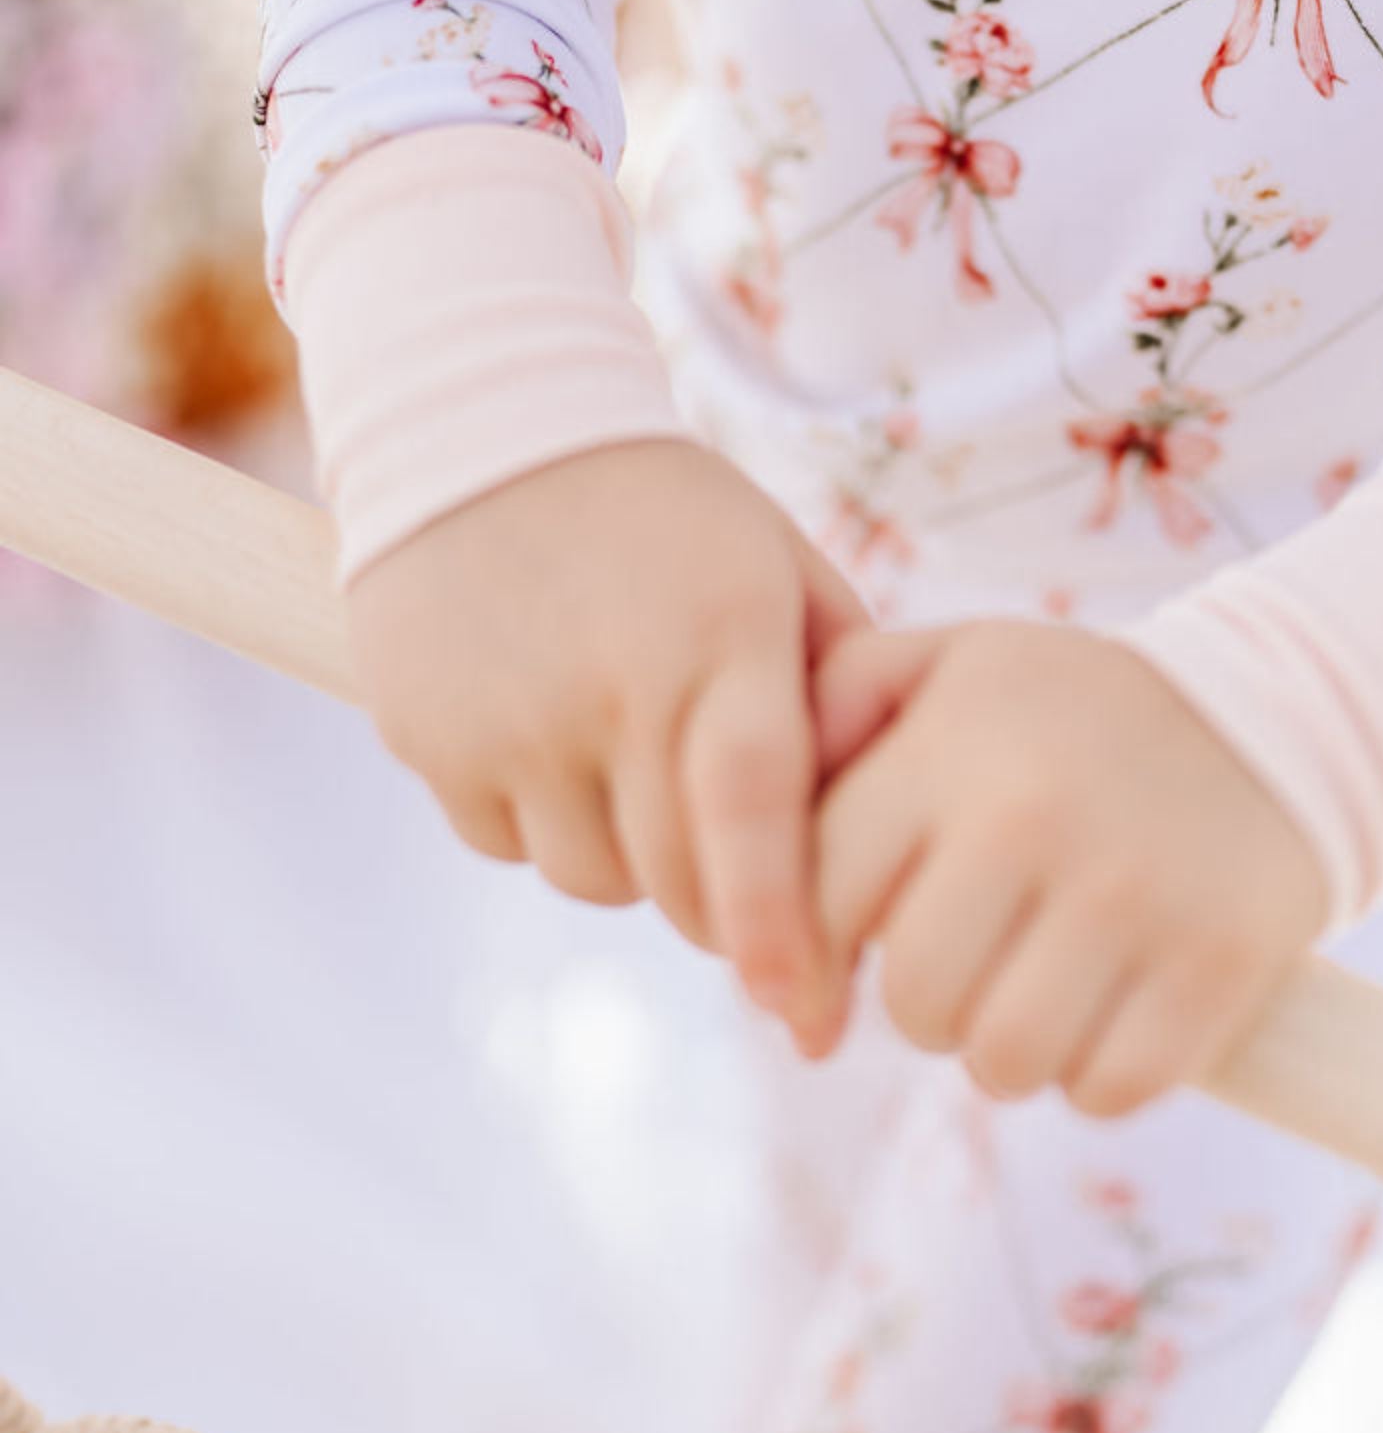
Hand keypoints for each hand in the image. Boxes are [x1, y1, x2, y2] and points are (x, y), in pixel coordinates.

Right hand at [346, 440, 866, 1030]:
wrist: (474, 418)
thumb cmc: (666, 513)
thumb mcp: (777, 566)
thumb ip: (843, 685)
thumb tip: (903, 827)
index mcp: (720, 637)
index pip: (751, 816)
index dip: (779, 926)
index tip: (803, 1013)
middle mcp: (609, 683)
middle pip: (676, 880)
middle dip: (723, 903)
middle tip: (744, 870)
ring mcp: (507, 716)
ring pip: (592, 877)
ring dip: (629, 854)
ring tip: (633, 754)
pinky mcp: (428, 737)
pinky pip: (506, 842)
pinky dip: (542, 817)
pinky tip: (551, 730)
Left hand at [810, 618, 1329, 1115]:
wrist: (1289, 715)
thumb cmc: (1079, 711)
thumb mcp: (954, 663)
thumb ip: (835, 705)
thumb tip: (743, 836)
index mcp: (953, 748)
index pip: (823, 902)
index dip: (820, 953)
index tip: (849, 963)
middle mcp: (1033, 819)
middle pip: (916, 1003)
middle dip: (928, 1007)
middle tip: (971, 970)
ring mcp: (1134, 896)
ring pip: (1006, 1063)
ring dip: (1010, 1052)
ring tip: (1037, 995)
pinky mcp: (1219, 965)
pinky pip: (1108, 1090)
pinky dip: (1099, 1078)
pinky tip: (1110, 1019)